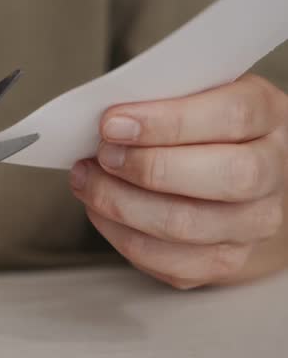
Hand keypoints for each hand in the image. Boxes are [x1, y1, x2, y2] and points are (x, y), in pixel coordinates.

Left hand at [70, 74, 287, 288]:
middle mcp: (273, 172)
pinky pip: (168, 261)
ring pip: (187, 224)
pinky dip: (121, 234)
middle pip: (224, 176)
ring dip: (122, 203)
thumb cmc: (198, 128)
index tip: (112, 123)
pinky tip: (99, 210)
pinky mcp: (224, 261)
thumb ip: (158, 98)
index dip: (166, 121)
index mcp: (267, 115)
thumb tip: (107, 120)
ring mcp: (254, 223)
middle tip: (103, 155)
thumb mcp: (188, 95)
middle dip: (147, 167)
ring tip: (88, 180)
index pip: (232, 116)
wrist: (228, 177)